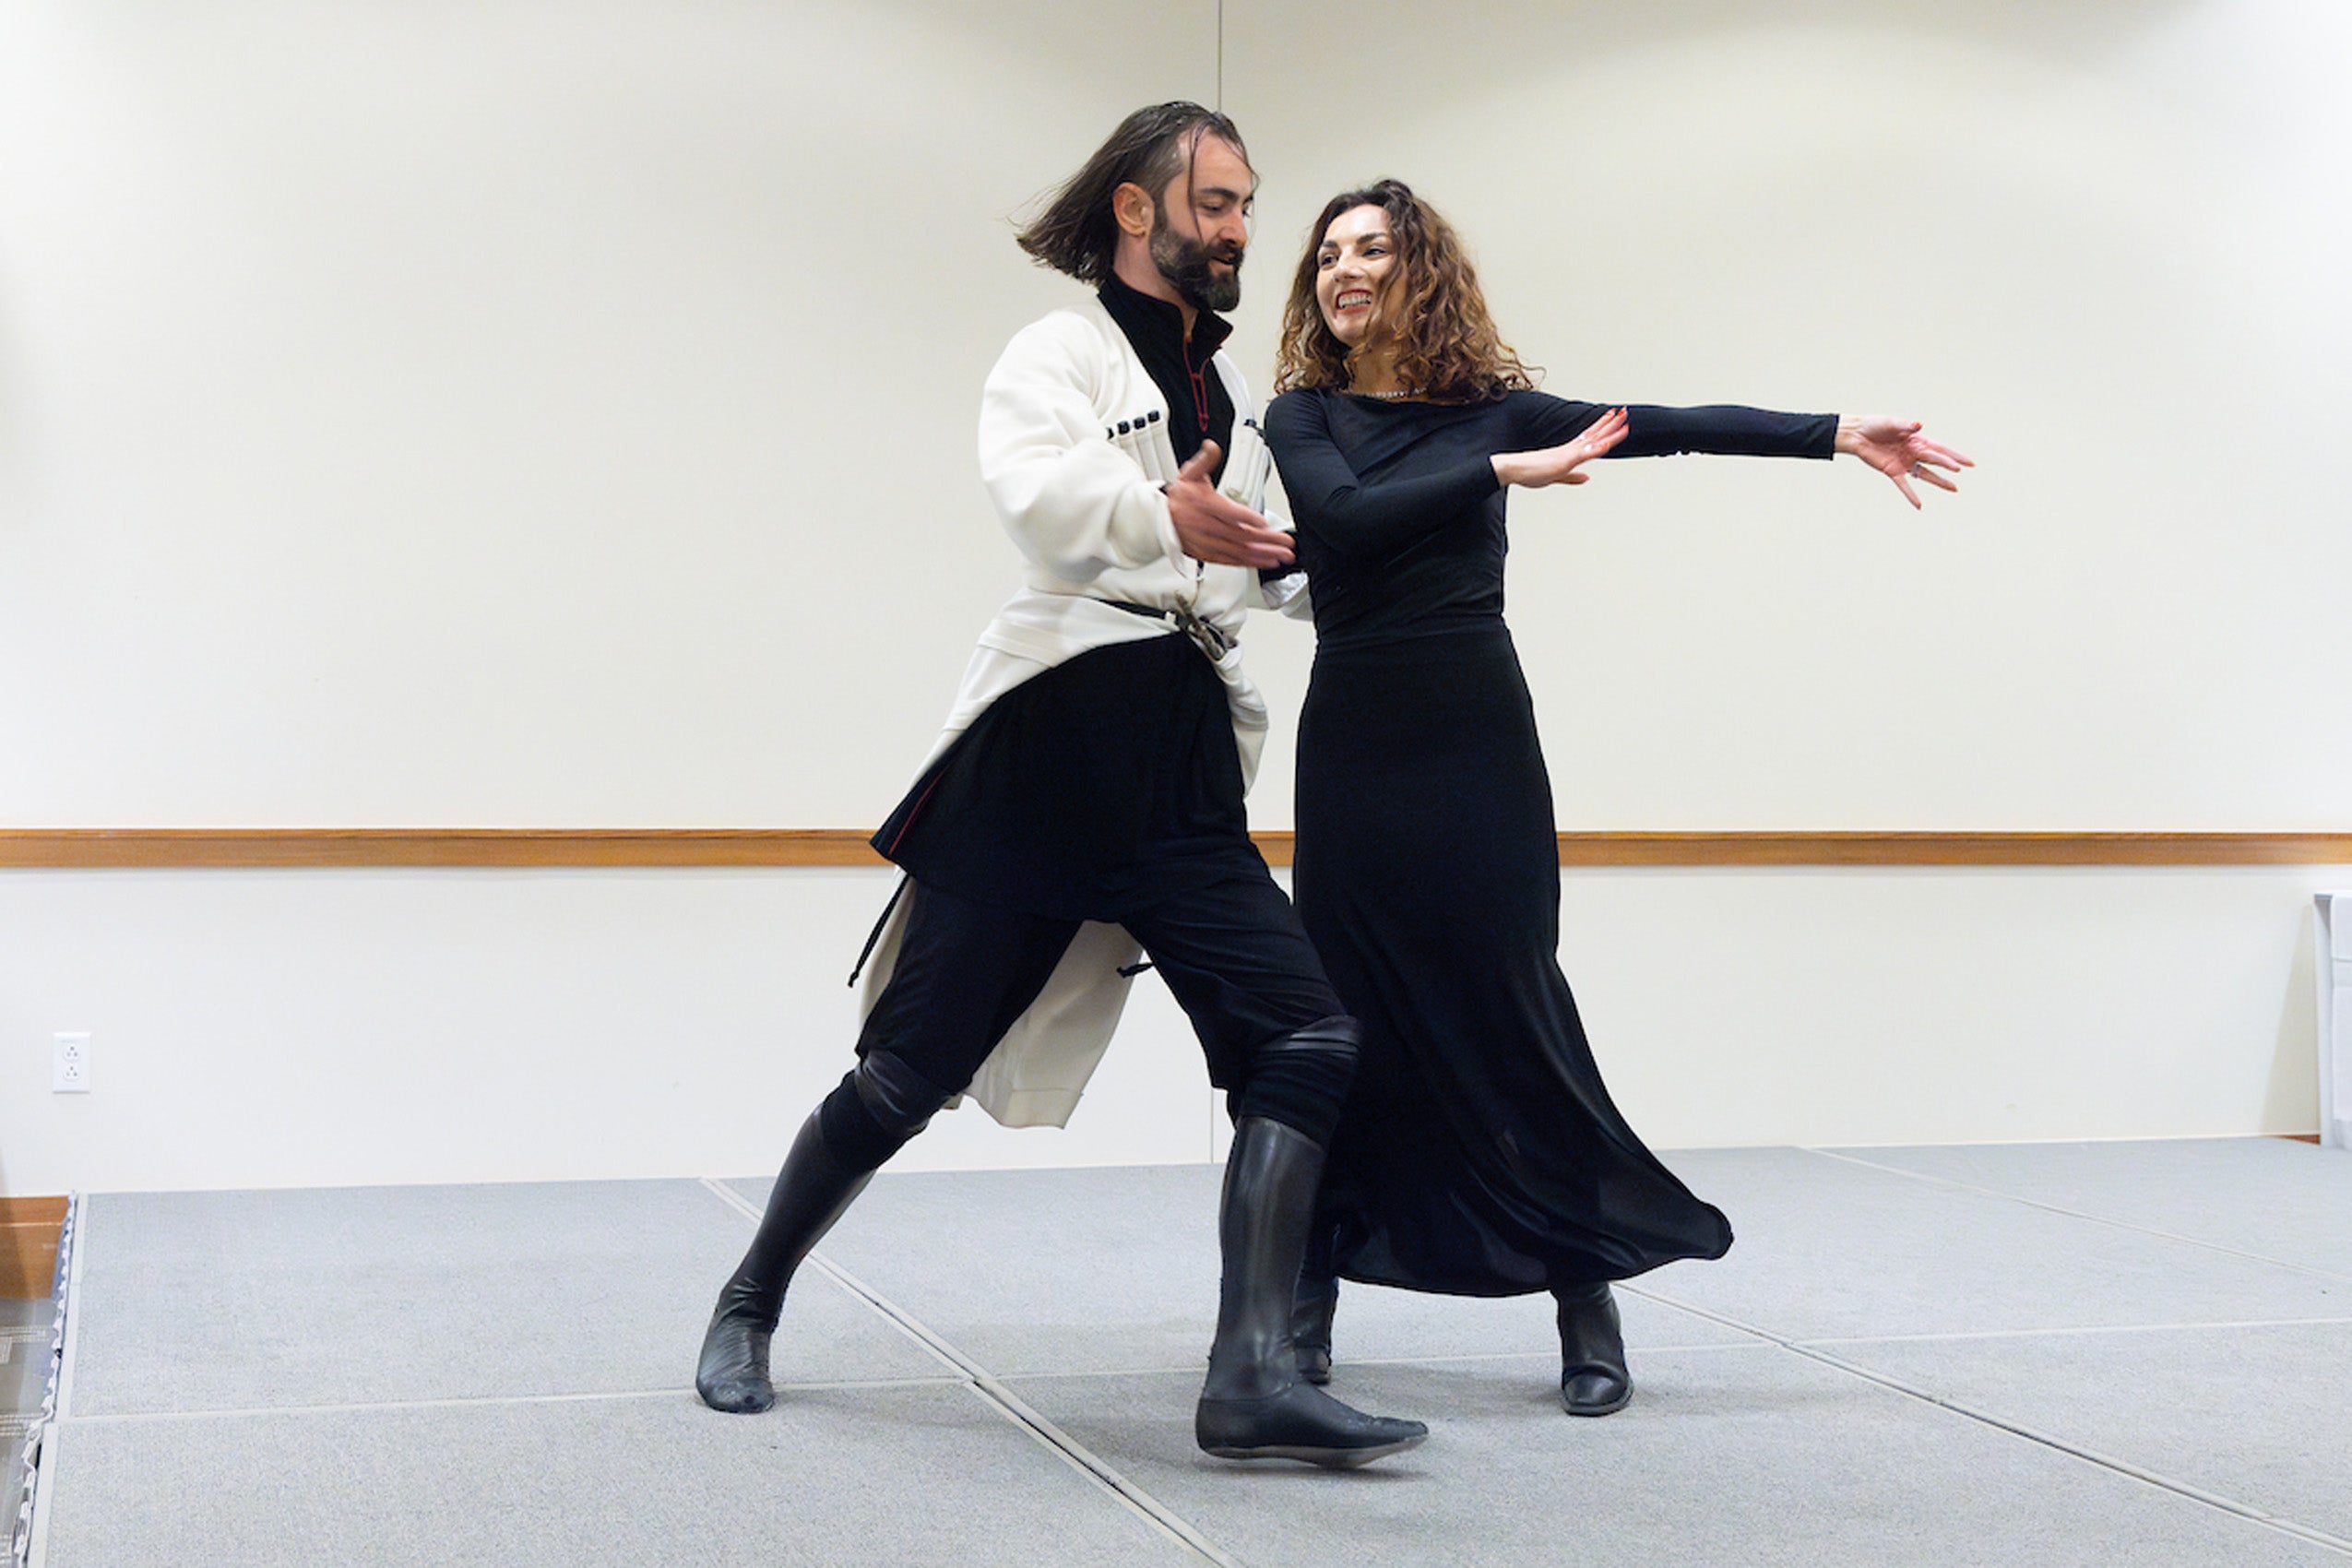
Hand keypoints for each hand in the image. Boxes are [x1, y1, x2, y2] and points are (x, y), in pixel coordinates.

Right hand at [1165, 441, 1295, 567]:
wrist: (1160, 520)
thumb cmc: (1179, 497)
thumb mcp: (1190, 473)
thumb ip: (1205, 460)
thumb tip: (1212, 447)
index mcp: (1202, 504)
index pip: (1227, 513)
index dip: (1246, 519)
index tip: (1264, 523)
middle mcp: (1205, 526)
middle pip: (1240, 535)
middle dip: (1266, 541)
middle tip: (1286, 543)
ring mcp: (1207, 543)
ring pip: (1239, 551)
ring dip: (1263, 555)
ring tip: (1282, 555)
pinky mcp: (1208, 555)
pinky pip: (1232, 561)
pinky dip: (1251, 562)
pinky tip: (1267, 561)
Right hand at [1491, 406, 1629, 489]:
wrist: (1512, 468)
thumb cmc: (1529, 472)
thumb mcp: (1556, 477)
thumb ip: (1573, 477)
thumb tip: (1587, 478)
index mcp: (1568, 451)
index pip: (1590, 436)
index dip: (1603, 427)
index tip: (1614, 418)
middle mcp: (1571, 448)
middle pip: (1596, 433)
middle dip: (1611, 423)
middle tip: (1625, 411)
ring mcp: (1569, 453)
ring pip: (1594, 440)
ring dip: (1610, 430)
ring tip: (1623, 419)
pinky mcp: (1565, 461)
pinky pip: (1585, 454)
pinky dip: (1598, 448)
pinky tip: (1609, 443)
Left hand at [1836, 416, 1973, 507]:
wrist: (1857, 434)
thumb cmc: (1876, 425)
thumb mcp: (1891, 423)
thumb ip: (1906, 426)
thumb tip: (1919, 425)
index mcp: (1917, 439)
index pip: (1940, 448)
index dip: (1954, 455)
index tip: (1969, 462)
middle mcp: (1914, 452)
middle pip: (1935, 460)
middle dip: (1947, 464)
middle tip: (1960, 470)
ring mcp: (1904, 463)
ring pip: (1925, 474)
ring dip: (1938, 481)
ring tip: (1954, 489)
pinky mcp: (1892, 471)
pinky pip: (1904, 485)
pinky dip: (1911, 495)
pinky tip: (1919, 505)